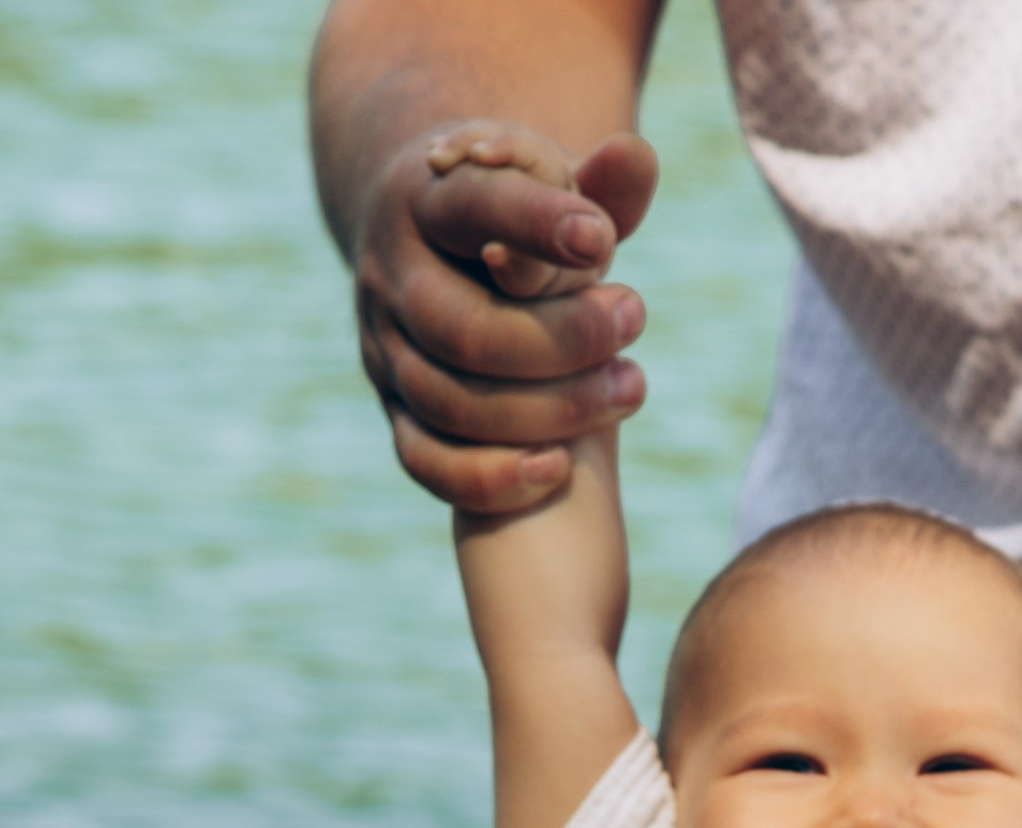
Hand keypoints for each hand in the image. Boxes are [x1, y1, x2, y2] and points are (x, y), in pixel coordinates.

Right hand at [351, 121, 658, 511]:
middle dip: (561, 340)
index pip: (476, 208)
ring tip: (630, 384)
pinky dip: (493, 477)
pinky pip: (428, 464)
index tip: (600, 239)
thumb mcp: (552, 188)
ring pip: (453, 404)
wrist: (440, 255)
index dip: (536, 226)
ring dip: (550, 409)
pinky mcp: (395, 410)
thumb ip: (600, 186)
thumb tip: (637, 157)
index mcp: (425, 199)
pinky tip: (561, 467)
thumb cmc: (518, 221)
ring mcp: (384, 350)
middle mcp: (390, 275)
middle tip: (634, 315)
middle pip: (467, 331)